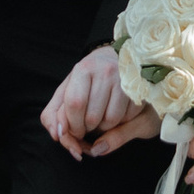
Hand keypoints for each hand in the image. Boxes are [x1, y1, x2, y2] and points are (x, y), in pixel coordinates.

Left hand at [41, 44, 159, 160]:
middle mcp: (105, 71)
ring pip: (111, 121)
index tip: (73, 130)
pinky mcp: (139, 89)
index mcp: (84, 69)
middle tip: (87, 125)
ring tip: (101, 118)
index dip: (72, 124)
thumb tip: (56, 135)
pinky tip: (116, 112)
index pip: (74, 104)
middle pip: (92, 117)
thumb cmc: (88, 79)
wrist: (117, 58)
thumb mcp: (68, 88)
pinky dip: (120, 122)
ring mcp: (124, 80)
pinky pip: (127, 118)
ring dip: (104, 128)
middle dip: (87, 129)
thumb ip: (54, 112)